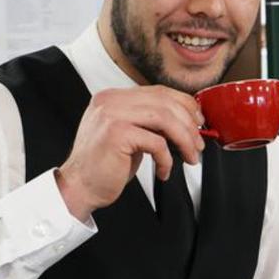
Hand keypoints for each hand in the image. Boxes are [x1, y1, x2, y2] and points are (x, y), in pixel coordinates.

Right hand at [56, 85, 203, 220]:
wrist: (79, 187)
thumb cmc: (105, 166)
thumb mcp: (129, 136)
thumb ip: (149, 122)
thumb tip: (185, 121)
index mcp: (114, 97)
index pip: (159, 91)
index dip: (184, 105)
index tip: (198, 121)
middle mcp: (111, 101)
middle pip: (165, 102)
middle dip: (189, 124)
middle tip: (198, 144)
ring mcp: (112, 115)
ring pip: (165, 119)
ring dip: (184, 139)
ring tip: (190, 157)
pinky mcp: (116, 134)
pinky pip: (156, 143)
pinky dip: (166, 159)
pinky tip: (164, 171)